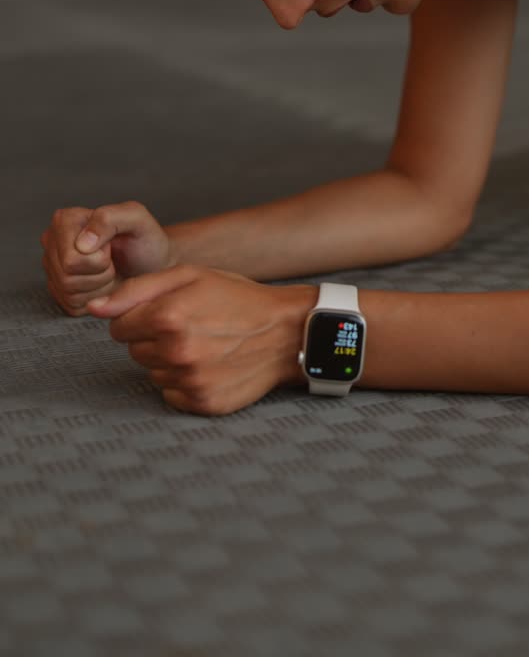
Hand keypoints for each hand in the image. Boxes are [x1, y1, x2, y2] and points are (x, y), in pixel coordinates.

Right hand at [40, 201, 174, 316]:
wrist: (151, 263)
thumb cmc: (144, 240)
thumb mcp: (136, 218)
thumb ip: (109, 218)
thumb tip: (82, 243)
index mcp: (65, 220)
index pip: (71, 259)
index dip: (99, 259)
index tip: (111, 247)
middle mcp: (53, 241)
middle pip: (67, 277)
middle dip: (100, 274)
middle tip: (113, 261)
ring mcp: (53, 267)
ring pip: (69, 292)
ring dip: (99, 286)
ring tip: (110, 270)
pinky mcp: (59, 291)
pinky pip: (71, 305)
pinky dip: (94, 299)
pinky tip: (104, 283)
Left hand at [86, 264, 316, 414]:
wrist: (284, 331)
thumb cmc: (236, 297)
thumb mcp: (189, 276)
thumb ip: (136, 290)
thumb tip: (94, 308)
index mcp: (168, 316)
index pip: (118, 327)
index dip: (140, 317)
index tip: (167, 312)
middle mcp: (175, 352)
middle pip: (133, 351)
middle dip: (153, 339)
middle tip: (189, 326)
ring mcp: (189, 381)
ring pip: (152, 374)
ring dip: (168, 361)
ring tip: (202, 344)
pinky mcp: (202, 403)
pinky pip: (171, 395)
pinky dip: (183, 383)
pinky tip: (208, 365)